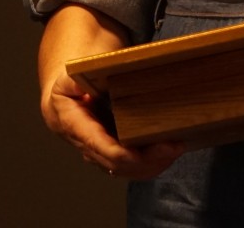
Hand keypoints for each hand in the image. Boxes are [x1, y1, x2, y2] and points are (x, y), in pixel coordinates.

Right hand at [37, 5, 183, 180]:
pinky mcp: (110, 151)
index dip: (119, 153)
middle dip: (145, 159)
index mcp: (72, 123)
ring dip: (150, 165)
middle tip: (174, 147)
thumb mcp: (70, 74)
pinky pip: (128, 166)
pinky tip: (167, 155)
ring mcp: (97, 151)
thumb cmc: (72, 80)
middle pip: (114, 162)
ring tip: (175, 151)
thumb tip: (80, 83)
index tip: (141, 154)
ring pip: (123, 169)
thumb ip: (75, 79)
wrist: (67, 92)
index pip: (96, 145)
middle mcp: (84, 143)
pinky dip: (148, 165)